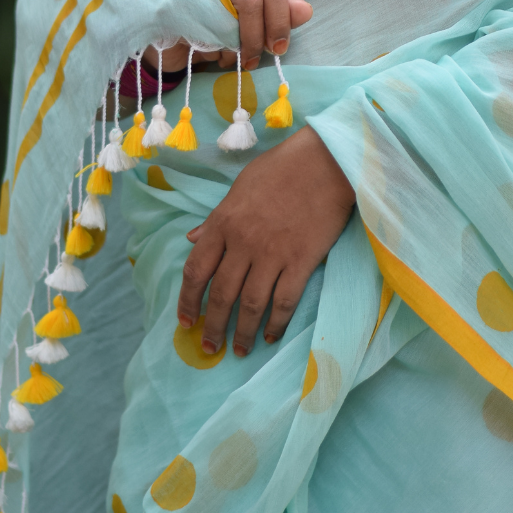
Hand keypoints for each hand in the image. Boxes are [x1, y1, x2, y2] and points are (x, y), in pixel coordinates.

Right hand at [143, 0, 312, 72]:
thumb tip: (307, 11)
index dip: (281, 19)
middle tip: (261, 56)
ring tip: (234, 60)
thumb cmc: (213, 27)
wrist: (169, 40)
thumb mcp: (251, 23)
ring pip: (231, 17)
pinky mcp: (179, 4)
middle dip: (263, 33)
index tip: (279, 47)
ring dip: (239, 45)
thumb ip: (278, 16)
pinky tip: (215, 56)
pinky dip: (217, 50)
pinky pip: (208, 29)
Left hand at [177, 126, 355, 355]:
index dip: (188, 301)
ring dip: (243, 332)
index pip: (196, 271)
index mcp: (223, 223)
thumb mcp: (239, 187)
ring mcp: (273, 253)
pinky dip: (277, 322)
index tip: (186, 322)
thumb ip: (215, 219)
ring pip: (251, 304)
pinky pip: (285, 300)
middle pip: (222, 294)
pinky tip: (271, 336)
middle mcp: (243, 242)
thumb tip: (192, 240)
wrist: (326, 162)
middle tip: (211, 348)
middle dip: (214, 326)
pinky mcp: (302, 260)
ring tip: (240, 350)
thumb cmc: (282, 168)